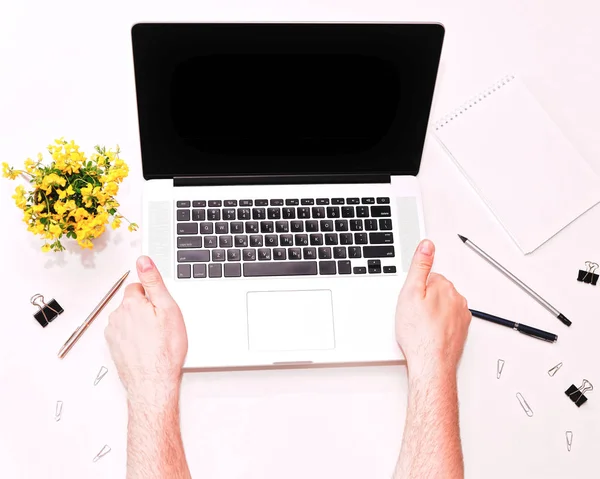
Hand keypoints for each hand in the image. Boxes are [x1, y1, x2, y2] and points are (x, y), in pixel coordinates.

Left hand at [105, 256, 187, 403]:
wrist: (153, 382)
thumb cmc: (165, 350)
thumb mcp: (168, 309)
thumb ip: (154, 281)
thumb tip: (143, 260)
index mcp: (131, 303)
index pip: (139, 286)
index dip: (153, 296)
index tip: (161, 307)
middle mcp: (117, 316)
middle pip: (133, 302)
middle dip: (146, 309)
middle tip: (162, 324)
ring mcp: (113, 333)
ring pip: (128, 318)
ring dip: (140, 323)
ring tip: (156, 338)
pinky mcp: (113, 347)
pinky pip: (124, 333)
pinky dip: (134, 337)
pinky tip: (147, 347)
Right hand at [395, 240, 470, 374]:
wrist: (431, 363)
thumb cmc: (419, 333)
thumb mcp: (410, 293)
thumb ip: (419, 266)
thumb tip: (427, 245)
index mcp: (444, 287)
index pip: (428, 277)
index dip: (415, 289)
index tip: (410, 300)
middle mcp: (456, 299)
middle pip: (436, 291)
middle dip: (424, 300)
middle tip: (412, 314)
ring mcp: (460, 316)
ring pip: (442, 307)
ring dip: (431, 314)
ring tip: (419, 326)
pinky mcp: (460, 331)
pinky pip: (447, 321)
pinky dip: (438, 326)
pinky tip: (427, 334)